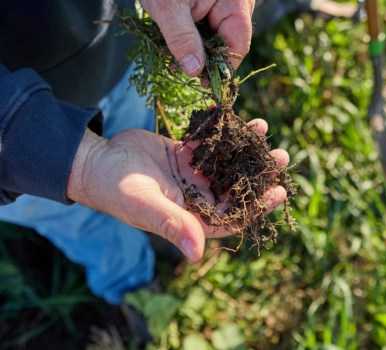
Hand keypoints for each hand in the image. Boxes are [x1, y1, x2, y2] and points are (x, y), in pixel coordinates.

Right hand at [67, 119, 288, 261]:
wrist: (97, 162)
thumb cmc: (117, 189)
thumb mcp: (146, 206)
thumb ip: (173, 225)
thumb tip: (198, 254)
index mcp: (193, 217)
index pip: (233, 217)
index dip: (258, 206)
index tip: (279, 191)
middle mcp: (198, 197)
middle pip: (237, 187)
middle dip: (260, 173)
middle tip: (281, 157)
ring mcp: (193, 174)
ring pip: (227, 163)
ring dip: (246, 148)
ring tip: (264, 129)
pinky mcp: (186, 154)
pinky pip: (211, 142)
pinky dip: (224, 131)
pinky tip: (238, 117)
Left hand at [141, 0, 254, 75]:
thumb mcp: (168, 6)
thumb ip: (182, 37)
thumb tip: (194, 71)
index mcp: (236, 2)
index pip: (238, 45)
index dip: (222, 68)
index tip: (201, 82)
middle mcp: (234, 5)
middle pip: (227, 44)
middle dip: (205, 59)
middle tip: (180, 68)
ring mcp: (223, 6)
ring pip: (215, 39)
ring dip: (195, 50)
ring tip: (174, 53)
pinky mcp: (208, 8)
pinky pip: (205, 30)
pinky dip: (190, 39)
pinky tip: (175, 41)